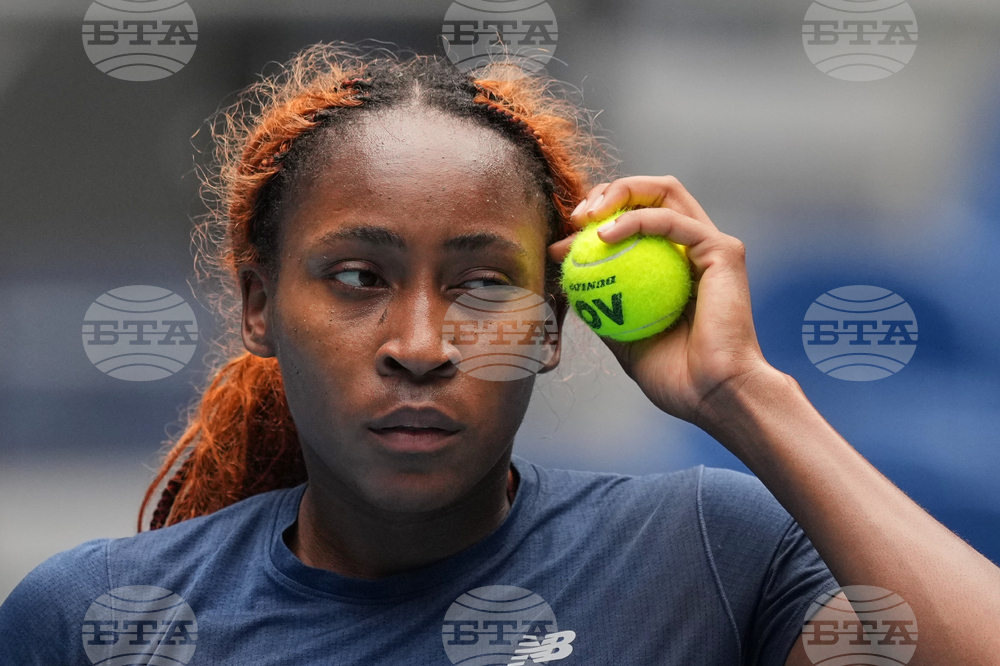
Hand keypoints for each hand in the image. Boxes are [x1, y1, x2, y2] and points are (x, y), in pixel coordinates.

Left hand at [547, 175, 772, 424]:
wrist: (713, 397)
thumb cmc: (676, 378)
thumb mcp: (622, 337)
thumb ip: (601, 307)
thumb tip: (568, 284)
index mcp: (674, 265)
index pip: (634, 220)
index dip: (595, 221)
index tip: (562, 245)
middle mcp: (694, 248)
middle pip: (650, 194)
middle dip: (607, 194)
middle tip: (575, 218)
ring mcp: (710, 246)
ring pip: (665, 190)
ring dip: (620, 193)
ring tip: (586, 217)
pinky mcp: (722, 251)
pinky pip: (672, 221)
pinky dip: (635, 219)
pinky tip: (605, 234)